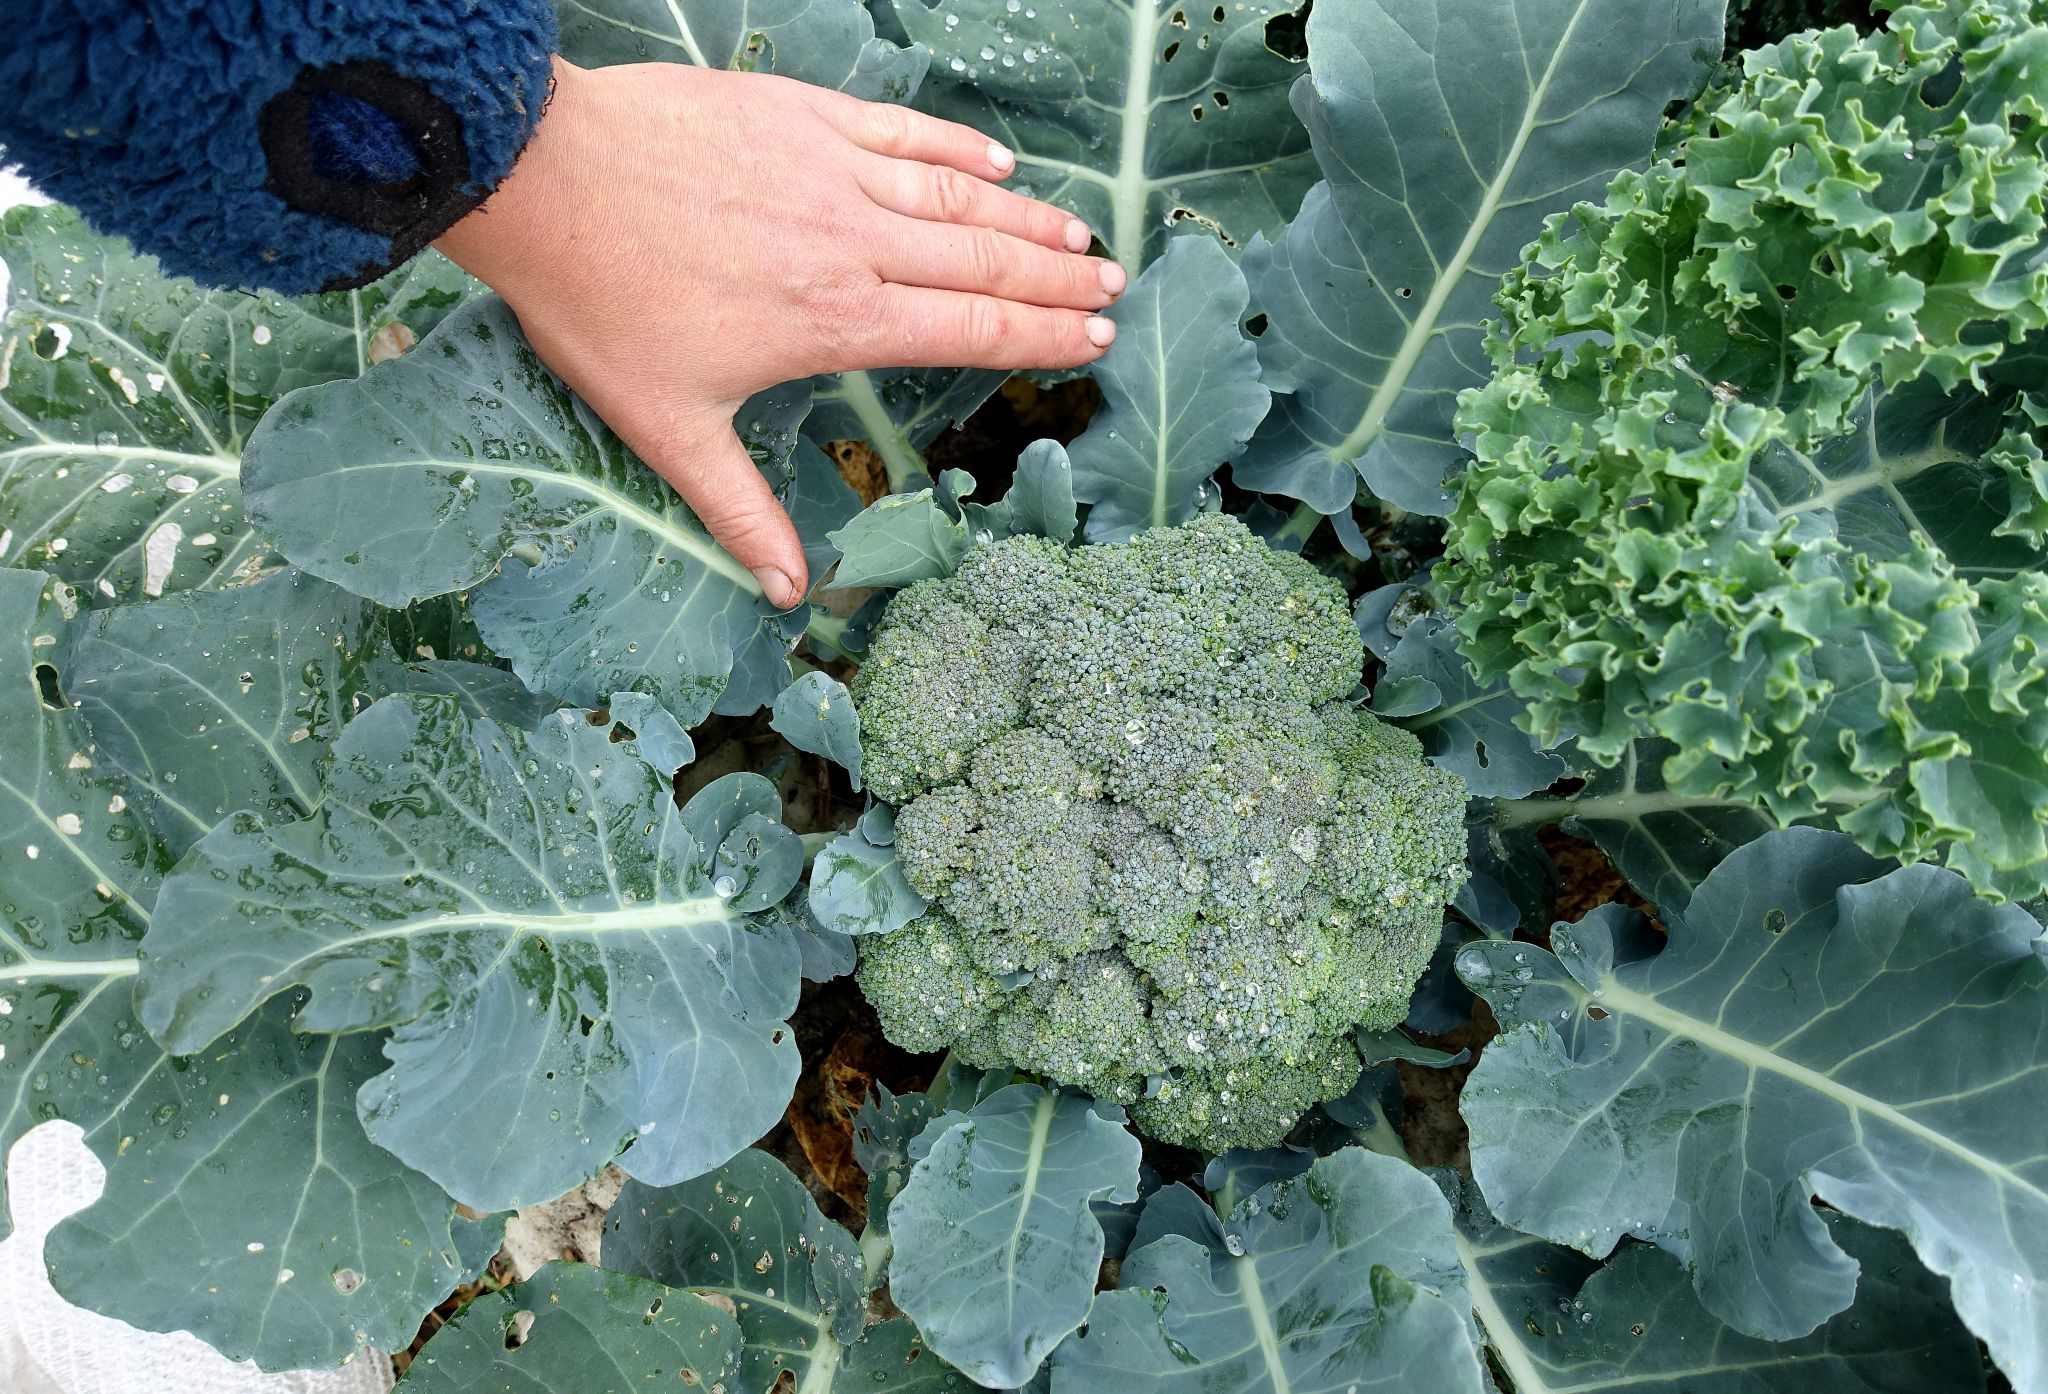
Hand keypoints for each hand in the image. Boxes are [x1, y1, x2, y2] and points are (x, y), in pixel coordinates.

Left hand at [434, 58, 1124, 607]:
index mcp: (835, 319)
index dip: (1039, 338)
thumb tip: (790, 595)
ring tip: (1079, 232)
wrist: (540, 180)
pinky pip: (903, 129)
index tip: (1093, 341)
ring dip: (1026, 218)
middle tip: (1111, 287)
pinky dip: (957, 145)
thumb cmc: (599, 306)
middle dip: (1056, 279)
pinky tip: (997, 161)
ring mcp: (832, 170)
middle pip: (983, 263)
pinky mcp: (802, 116)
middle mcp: (853, 241)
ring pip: (957, 195)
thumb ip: (742, 511)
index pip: (968, 332)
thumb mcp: (667, 430)